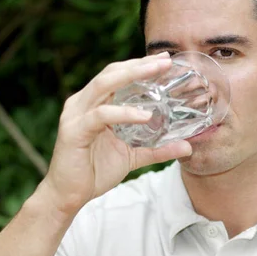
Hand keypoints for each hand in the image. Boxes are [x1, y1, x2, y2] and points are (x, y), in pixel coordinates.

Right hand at [36, 53, 192, 218]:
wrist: (68, 196)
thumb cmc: (95, 172)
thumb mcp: (133, 156)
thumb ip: (158, 149)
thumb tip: (187, 147)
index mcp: (94, 103)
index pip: (118, 75)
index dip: (140, 65)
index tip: (165, 59)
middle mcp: (82, 103)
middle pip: (112, 73)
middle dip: (139, 64)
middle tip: (165, 60)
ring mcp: (76, 115)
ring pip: (104, 85)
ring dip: (132, 75)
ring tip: (156, 72)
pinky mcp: (74, 131)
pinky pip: (101, 115)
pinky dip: (124, 113)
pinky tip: (145, 115)